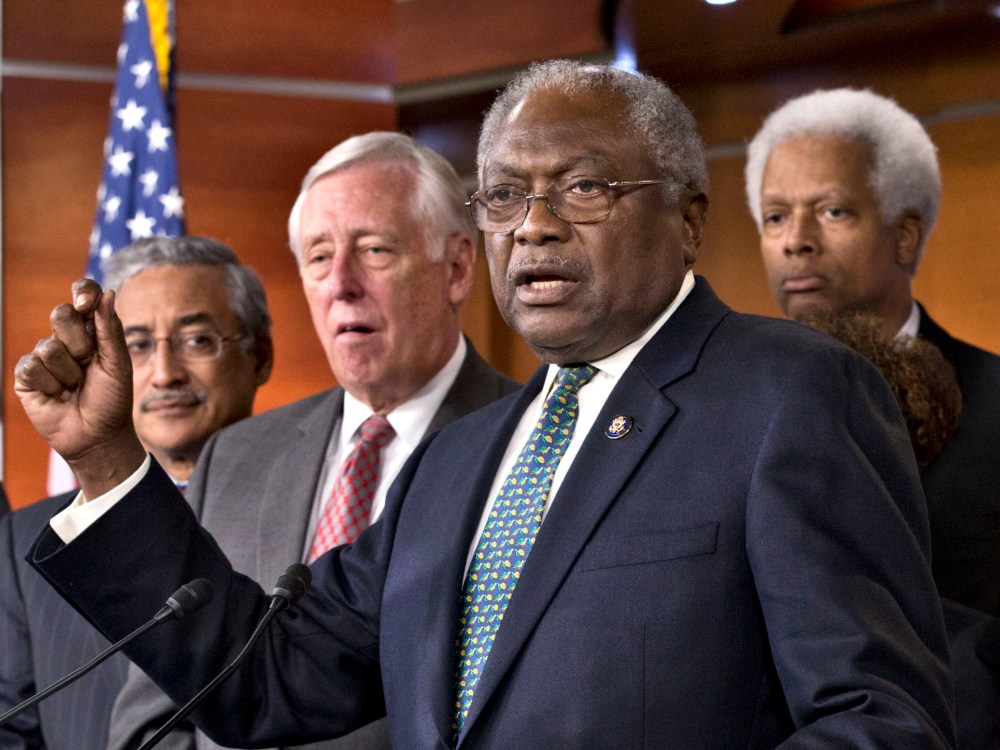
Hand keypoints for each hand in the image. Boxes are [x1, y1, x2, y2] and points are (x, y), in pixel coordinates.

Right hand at [14, 279, 145, 497]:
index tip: (86, 303)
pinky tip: (58, 395)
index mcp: (92, 330)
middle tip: (89, 364)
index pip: (83, 296)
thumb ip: (110, 330)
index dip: (82, 293)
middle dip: (79, 343)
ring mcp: (44, 356)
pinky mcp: (27, 377)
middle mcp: (66, 338)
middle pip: (60, 314)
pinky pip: (31, 367)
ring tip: (76, 387)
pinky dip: (50, 385)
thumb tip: (107, 293)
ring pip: (48, 347)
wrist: (98, 435)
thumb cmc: (113, 399)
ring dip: (68, 372)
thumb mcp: (118, 364)